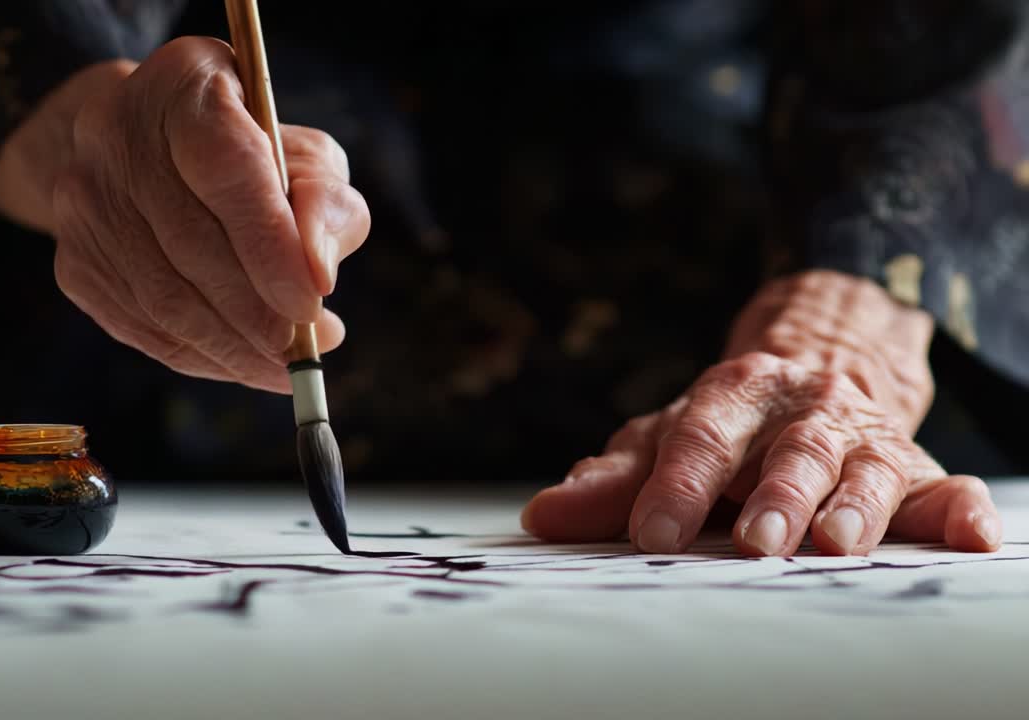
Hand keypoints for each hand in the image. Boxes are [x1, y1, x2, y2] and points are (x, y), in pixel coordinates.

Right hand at [0, 38, 369, 392]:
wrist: (148, 155)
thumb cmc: (248, 155)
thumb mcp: (304, 157)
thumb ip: (325, 203)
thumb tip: (317, 273)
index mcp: (182, 85)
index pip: (225, 168)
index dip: (269, 244)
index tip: (311, 303)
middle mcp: (115, 134)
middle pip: (191, 243)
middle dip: (258, 312)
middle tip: (310, 348)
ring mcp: (82, 200)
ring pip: (163, 298)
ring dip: (233, 347)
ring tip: (288, 366)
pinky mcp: (73, 261)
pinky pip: (141, 328)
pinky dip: (201, 357)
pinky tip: (244, 364)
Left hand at [521, 271, 1002, 555]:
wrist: (825, 355)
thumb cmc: (731, 422)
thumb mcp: (669, 438)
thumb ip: (612, 483)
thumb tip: (542, 518)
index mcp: (730, 398)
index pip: (699, 439)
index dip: (675, 485)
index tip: (650, 531)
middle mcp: (797, 413)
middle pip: (787, 451)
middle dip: (773, 495)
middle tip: (755, 541)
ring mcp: (859, 438)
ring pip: (859, 467)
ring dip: (851, 505)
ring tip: (837, 544)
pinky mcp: (914, 467)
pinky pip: (946, 486)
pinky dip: (962, 510)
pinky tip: (974, 536)